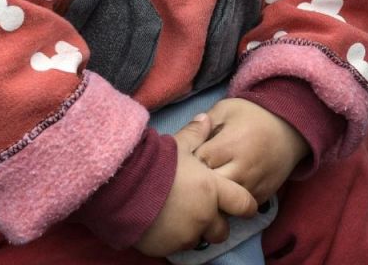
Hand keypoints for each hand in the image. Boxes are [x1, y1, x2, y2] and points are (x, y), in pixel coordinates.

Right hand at [136, 114, 258, 256]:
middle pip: (222, 231)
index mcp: (213, 190)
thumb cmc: (154, 164)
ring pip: (198, 239)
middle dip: (215, 224)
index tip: (243, 205)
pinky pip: (176, 247)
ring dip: (193, 231)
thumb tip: (206, 119)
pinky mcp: (167, 248)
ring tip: (178, 217)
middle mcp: (205, 216)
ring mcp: (186, 234)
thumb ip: (195, 135)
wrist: (123, 187)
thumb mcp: (177, 145)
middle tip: (202, 213)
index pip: (244, 204)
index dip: (245, 205)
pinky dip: (173, 238)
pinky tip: (162, 224)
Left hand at [194, 98, 309, 201]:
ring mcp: (254, 185)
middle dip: (197, 185)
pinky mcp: (263, 196)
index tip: (183, 160)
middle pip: (209, 188)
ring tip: (202, 190)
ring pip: (223, 204)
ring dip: (211, 199)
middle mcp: (243, 168)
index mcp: (231, 144)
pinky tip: (221, 195)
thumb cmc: (253, 115)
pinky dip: (228, 205)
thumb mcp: (226, 109)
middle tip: (189, 179)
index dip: (187, 163)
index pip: (197, 163)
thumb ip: (203, 123)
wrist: (292, 128)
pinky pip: (239, 210)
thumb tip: (182, 139)